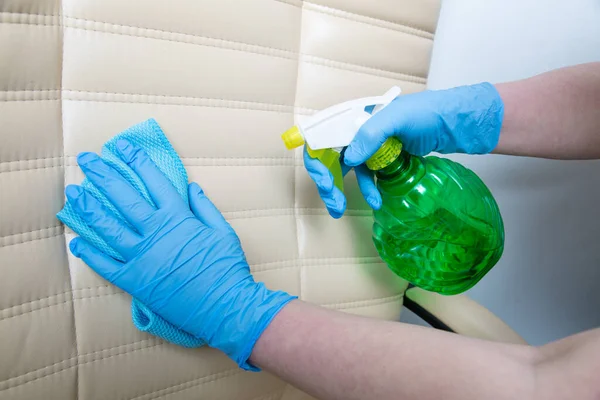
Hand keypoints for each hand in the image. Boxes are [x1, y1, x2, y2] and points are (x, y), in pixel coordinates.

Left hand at [66, 139, 294, 370]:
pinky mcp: (134, 281)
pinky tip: (77, 243)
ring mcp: (141, 257)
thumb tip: (192, 187)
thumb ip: (205, 207)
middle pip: (123, 198)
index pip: (153, 181)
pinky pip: (105, 265)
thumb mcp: (223, 231)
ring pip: (107, 228)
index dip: (137, 161)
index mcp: (178, 218)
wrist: (224, 306)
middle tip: (86, 160)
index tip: (122, 147)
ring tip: (74, 194)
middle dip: (103, 175)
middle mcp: (155, 233)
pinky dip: (89, 254)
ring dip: (88, 209)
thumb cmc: (227, 268)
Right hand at [306, 82, 503, 216]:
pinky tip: (376, 202)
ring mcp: (368, 146)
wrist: (451, 122)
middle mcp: (355, 131)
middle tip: (332, 200)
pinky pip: (367, 177)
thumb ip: (370, 135)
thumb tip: (349, 159)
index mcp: (352, 117)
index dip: (317, 159)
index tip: (326, 180)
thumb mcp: (396, 119)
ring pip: (346, 171)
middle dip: (326, 181)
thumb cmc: (425, 113)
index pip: (322, 137)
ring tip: (340, 209)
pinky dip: (368, 191)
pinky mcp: (382, 160)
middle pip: (329, 157)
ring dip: (340, 191)